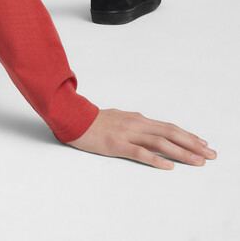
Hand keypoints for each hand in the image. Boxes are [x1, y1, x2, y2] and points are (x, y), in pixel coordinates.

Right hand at [67, 108, 216, 169]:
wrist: (72, 117)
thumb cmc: (92, 120)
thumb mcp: (117, 117)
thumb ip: (133, 122)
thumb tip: (147, 125)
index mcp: (136, 119)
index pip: (168, 126)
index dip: (187, 135)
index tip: (203, 143)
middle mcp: (135, 124)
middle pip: (170, 132)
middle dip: (193, 144)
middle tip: (211, 154)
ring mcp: (126, 133)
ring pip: (160, 142)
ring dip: (181, 152)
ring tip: (198, 161)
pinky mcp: (116, 144)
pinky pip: (139, 152)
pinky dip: (156, 159)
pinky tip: (168, 166)